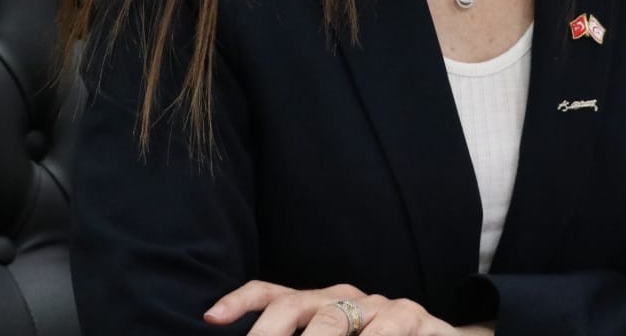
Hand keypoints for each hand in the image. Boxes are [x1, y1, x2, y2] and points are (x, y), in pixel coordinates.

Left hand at [204, 279, 492, 334]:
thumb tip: (235, 331)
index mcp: (320, 304)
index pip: (274, 294)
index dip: (243, 301)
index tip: (212, 317)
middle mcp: (345, 297)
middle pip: (297, 305)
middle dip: (268, 332)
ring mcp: (379, 306)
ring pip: (336, 319)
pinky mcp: (414, 318)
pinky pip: (386, 329)